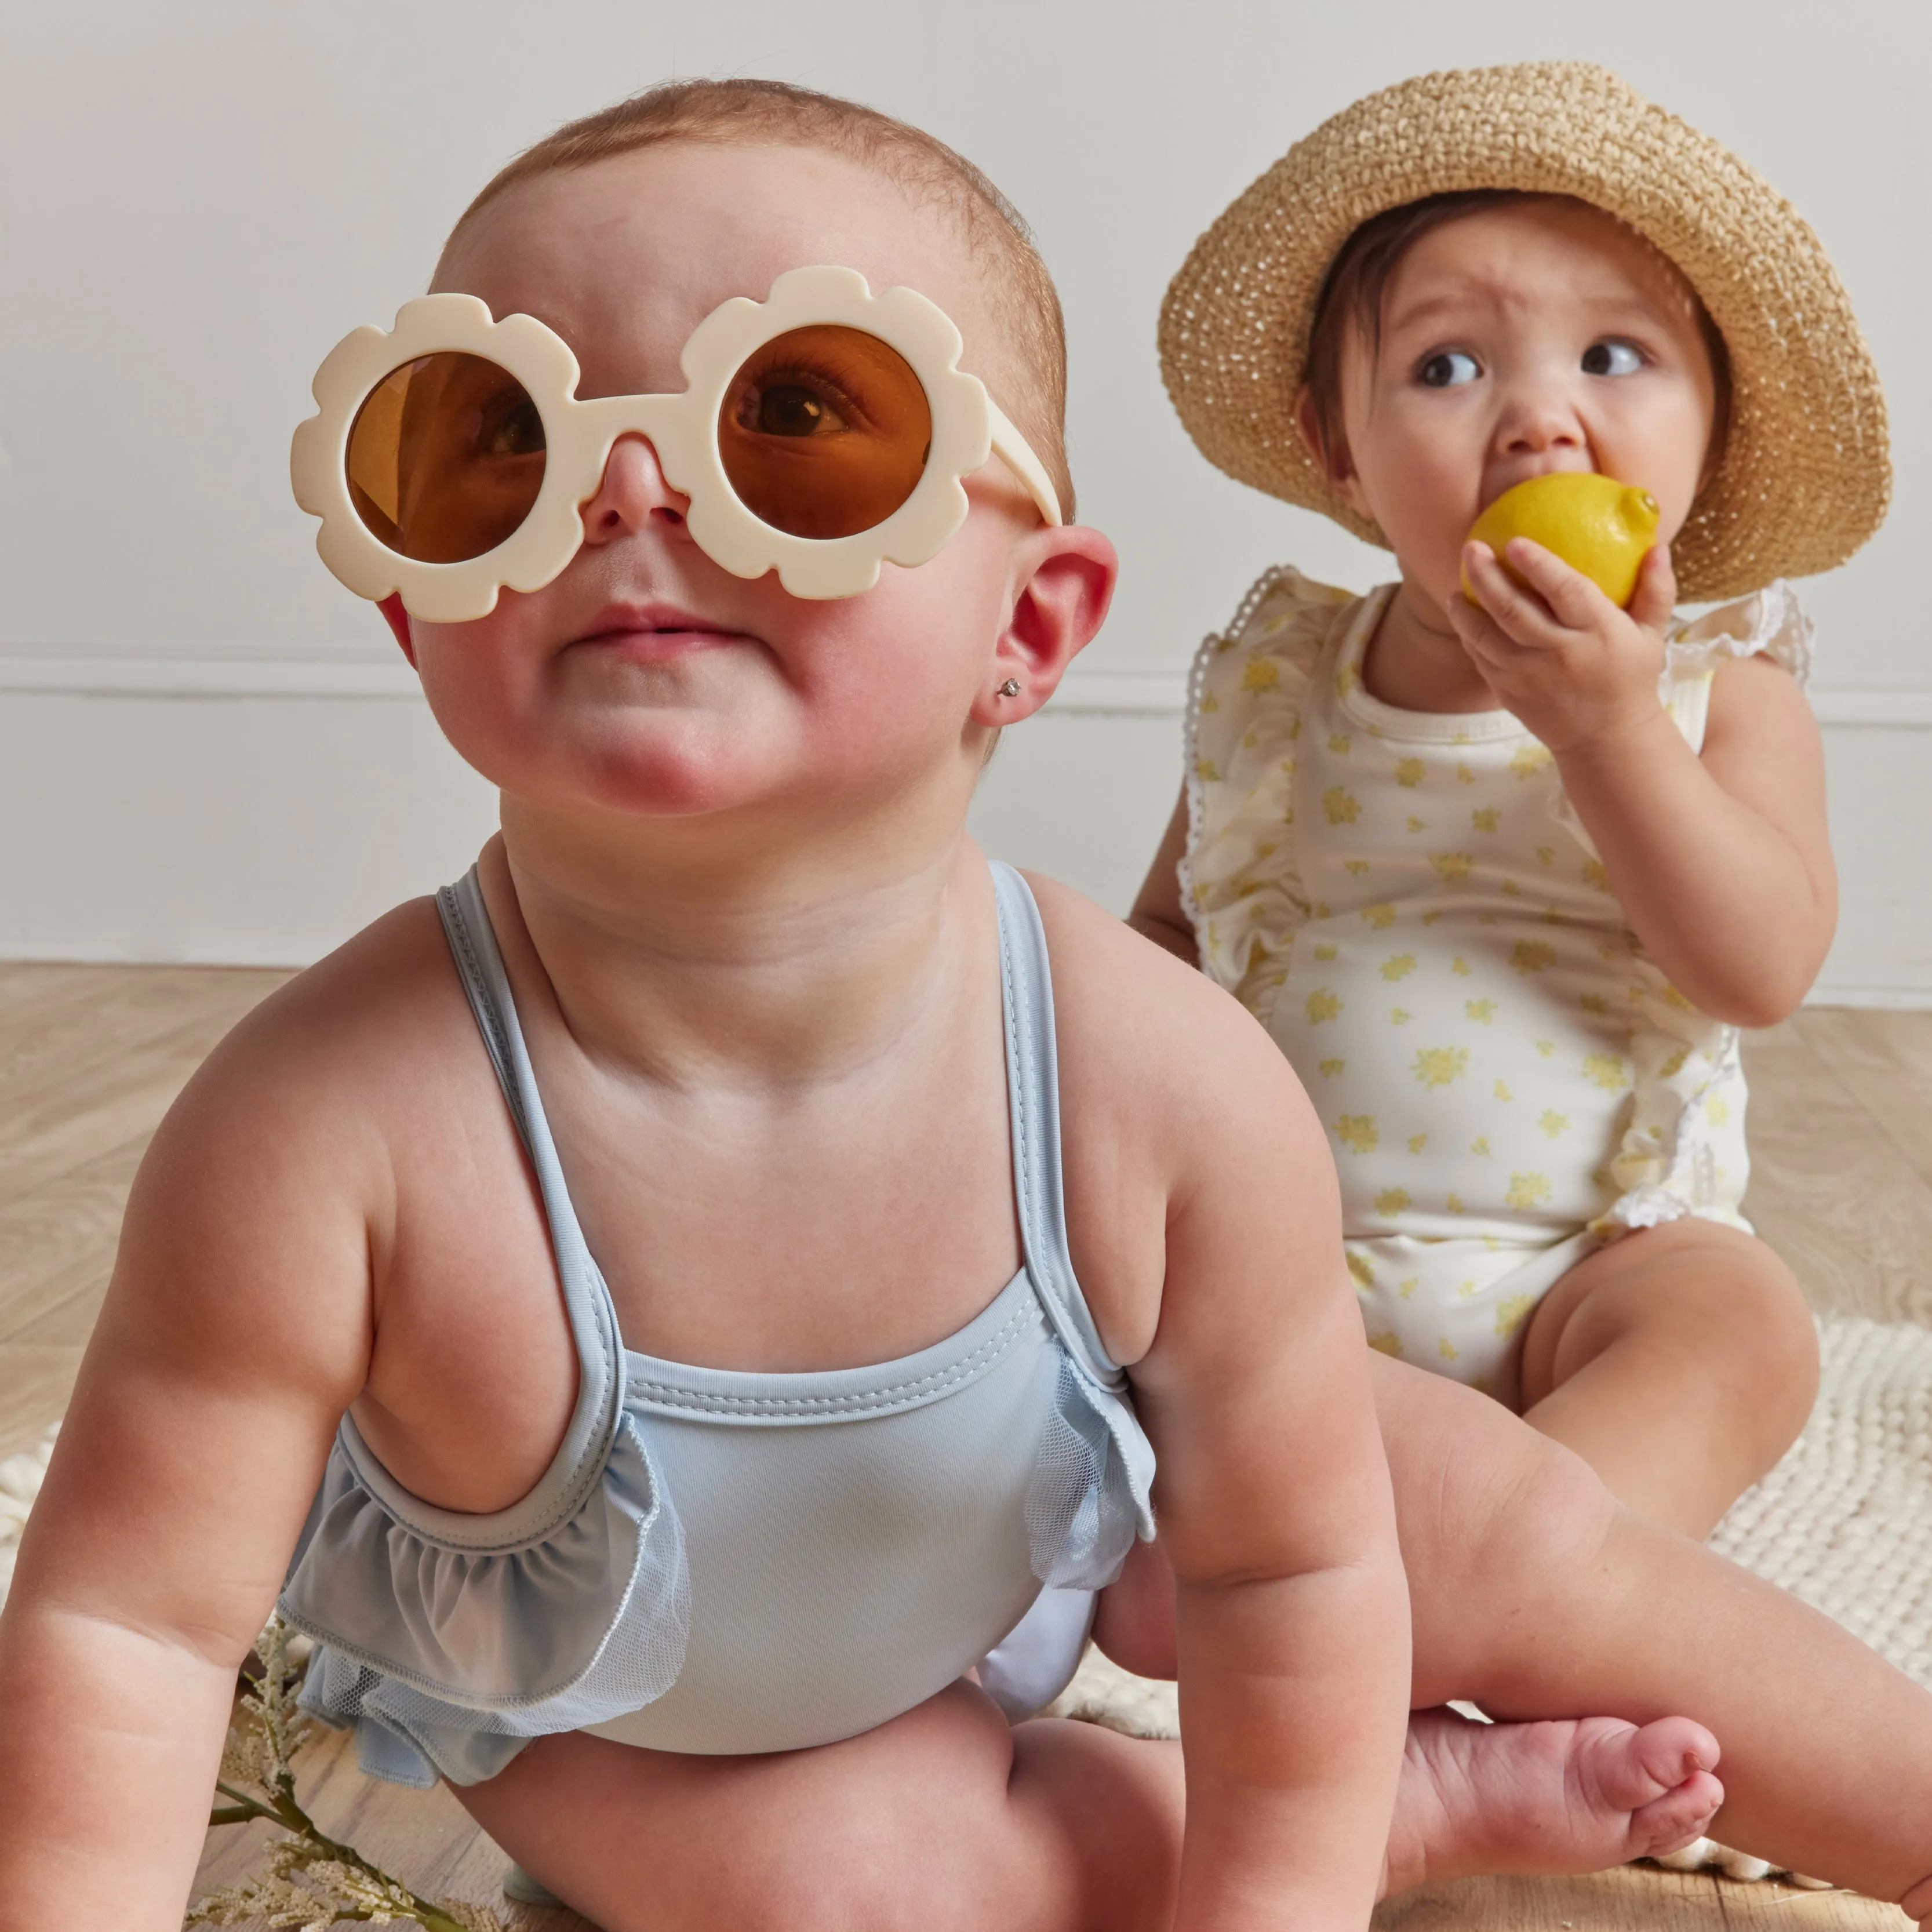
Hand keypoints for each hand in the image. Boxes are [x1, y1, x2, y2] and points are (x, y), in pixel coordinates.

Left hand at [1448, 536, 1673, 754]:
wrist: (1606, 739)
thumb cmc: (1630, 678)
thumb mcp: (1652, 636)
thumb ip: (1656, 592)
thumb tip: (1658, 547)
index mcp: (1598, 633)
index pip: (1565, 591)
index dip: (1538, 565)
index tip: (1515, 541)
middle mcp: (1560, 654)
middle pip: (1514, 610)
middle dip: (1487, 576)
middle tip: (1471, 548)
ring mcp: (1529, 676)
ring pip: (1486, 636)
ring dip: (1466, 608)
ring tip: (1457, 584)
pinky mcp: (1509, 693)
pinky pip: (1481, 658)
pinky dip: (1468, 634)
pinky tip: (1463, 613)